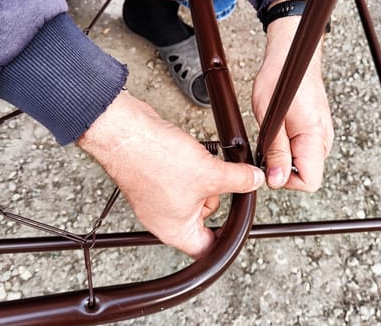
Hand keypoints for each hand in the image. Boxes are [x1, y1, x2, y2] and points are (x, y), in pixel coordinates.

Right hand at [77, 91, 264, 257]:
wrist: (126, 133)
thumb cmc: (155, 161)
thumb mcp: (210, 174)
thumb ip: (238, 180)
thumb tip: (254, 180)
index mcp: (175, 231)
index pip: (206, 247)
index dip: (225, 238)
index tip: (236, 223)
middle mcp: (162, 219)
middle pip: (202, 217)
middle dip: (215, 196)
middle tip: (218, 180)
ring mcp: (155, 199)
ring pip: (192, 194)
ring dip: (203, 178)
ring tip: (201, 163)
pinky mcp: (152, 179)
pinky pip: (180, 179)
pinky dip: (190, 168)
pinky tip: (190, 154)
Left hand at [252, 16, 333, 191]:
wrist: (290, 57)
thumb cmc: (279, 80)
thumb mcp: (270, 119)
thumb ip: (276, 152)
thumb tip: (276, 180)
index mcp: (315, 137)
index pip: (310, 182)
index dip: (286, 180)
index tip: (270, 164)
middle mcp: (324, 139)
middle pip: (307, 175)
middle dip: (284, 168)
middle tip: (269, 144)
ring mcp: (323, 135)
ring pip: (304, 164)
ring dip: (286, 157)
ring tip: (274, 133)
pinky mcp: (317, 131)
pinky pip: (304, 151)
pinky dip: (290, 147)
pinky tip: (280, 131)